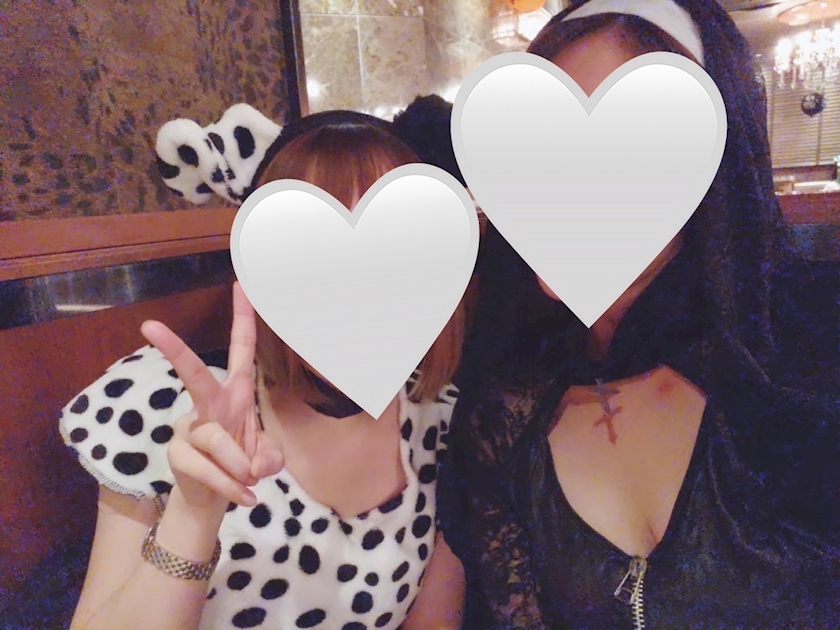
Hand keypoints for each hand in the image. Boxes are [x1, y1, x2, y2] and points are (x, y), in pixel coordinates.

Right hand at [140, 283, 283, 510]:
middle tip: (149, 327)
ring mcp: (189, 429)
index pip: (242, 351)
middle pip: (194, 375)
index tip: (242, 285)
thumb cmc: (240, 465)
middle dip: (176, 350)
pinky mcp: (178, 455)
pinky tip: (246, 498)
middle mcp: (210, 405)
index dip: (244, 320)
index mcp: (236, 394)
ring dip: (238, 465)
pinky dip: (231, 486)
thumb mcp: (264, 458)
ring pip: (215, 439)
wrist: (213, 501)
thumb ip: (269, 456)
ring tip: (250, 483)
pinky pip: (207, 468)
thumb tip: (258, 465)